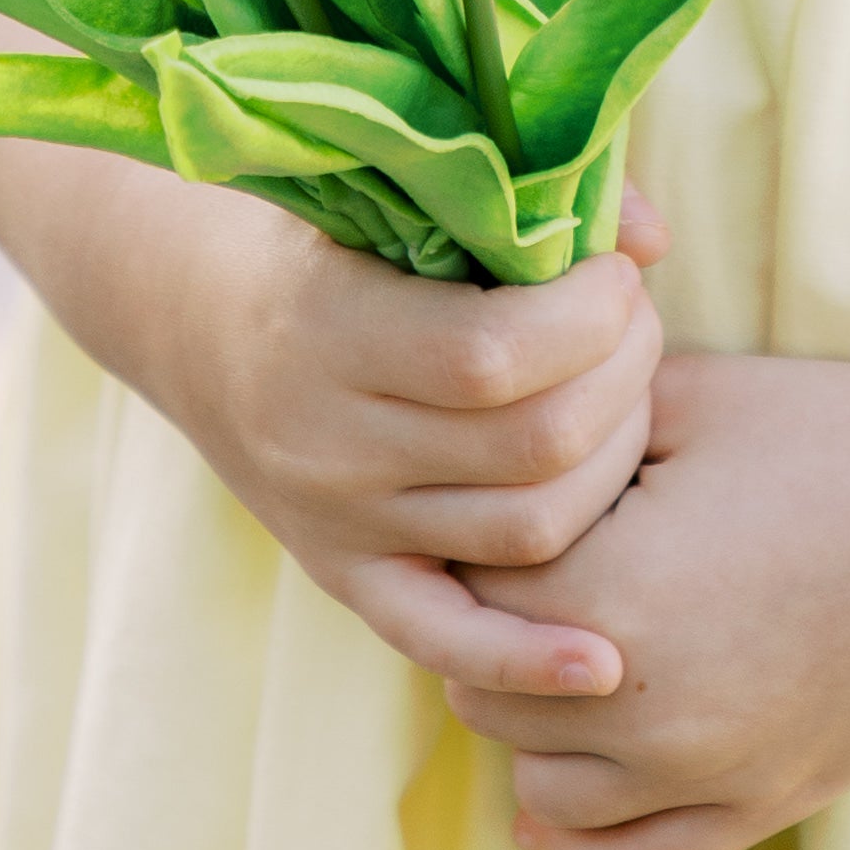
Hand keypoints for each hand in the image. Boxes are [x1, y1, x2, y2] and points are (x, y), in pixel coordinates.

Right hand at [163, 180, 673, 697]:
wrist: (198, 321)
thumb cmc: (324, 232)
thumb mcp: (395, 185)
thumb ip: (523, 195)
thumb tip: (651, 238)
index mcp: (330, 329)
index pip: (494, 354)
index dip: (590, 315)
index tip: (617, 273)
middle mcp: (331, 443)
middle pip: (532, 445)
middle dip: (624, 375)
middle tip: (636, 327)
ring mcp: (340, 523)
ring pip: (526, 531)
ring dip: (614, 463)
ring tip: (623, 401)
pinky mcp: (349, 579)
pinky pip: (445, 640)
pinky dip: (528, 660)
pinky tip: (604, 664)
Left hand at [440, 343, 849, 849]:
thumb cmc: (846, 436)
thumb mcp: (695, 398)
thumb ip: (580, 424)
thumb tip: (500, 428)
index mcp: (604, 592)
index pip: (466, 591)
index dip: (476, 538)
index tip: (501, 505)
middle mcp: (638, 705)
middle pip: (486, 691)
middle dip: (494, 632)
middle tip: (533, 570)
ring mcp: (703, 771)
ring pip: (539, 781)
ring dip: (532, 724)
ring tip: (566, 655)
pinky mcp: (762, 805)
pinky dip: (573, 835)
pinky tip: (551, 799)